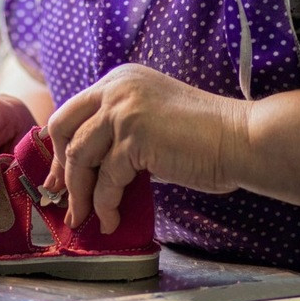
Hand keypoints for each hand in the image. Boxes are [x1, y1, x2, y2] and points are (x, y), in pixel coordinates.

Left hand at [45, 63, 247, 232]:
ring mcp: (123, 110)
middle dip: (59, 168)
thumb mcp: (149, 121)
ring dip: (80, 194)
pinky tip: (111, 220)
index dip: (59, 149)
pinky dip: (105, 205)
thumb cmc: (203, 137)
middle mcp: (116, 88)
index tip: (58, 177)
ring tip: (85, 217)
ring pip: (78, 157)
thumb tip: (87, 170)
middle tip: (63, 198)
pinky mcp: (134, 137)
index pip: (71, 113)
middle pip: (62, 128)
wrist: (241, 139)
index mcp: (118, 80)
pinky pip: (105, 180)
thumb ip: (118, 134)